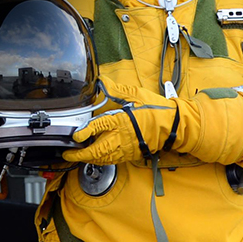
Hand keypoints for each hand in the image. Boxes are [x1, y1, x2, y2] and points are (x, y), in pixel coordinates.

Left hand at [61, 86, 181, 165]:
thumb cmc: (156, 110)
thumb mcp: (136, 95)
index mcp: (121, 120)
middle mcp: (121, 136)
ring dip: (89, 159)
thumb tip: (102, 81)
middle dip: (80, 154)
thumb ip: (117, 90)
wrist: (174, 126)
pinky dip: (101, 161)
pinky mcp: (131, 154)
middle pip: (97, 150)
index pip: (98, 127)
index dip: (85, 132)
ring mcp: (126, 147)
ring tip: (79, 156)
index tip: (76, 135)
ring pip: (104, 158)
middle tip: (69, 154)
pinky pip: (113, 161)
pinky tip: (95, 158)